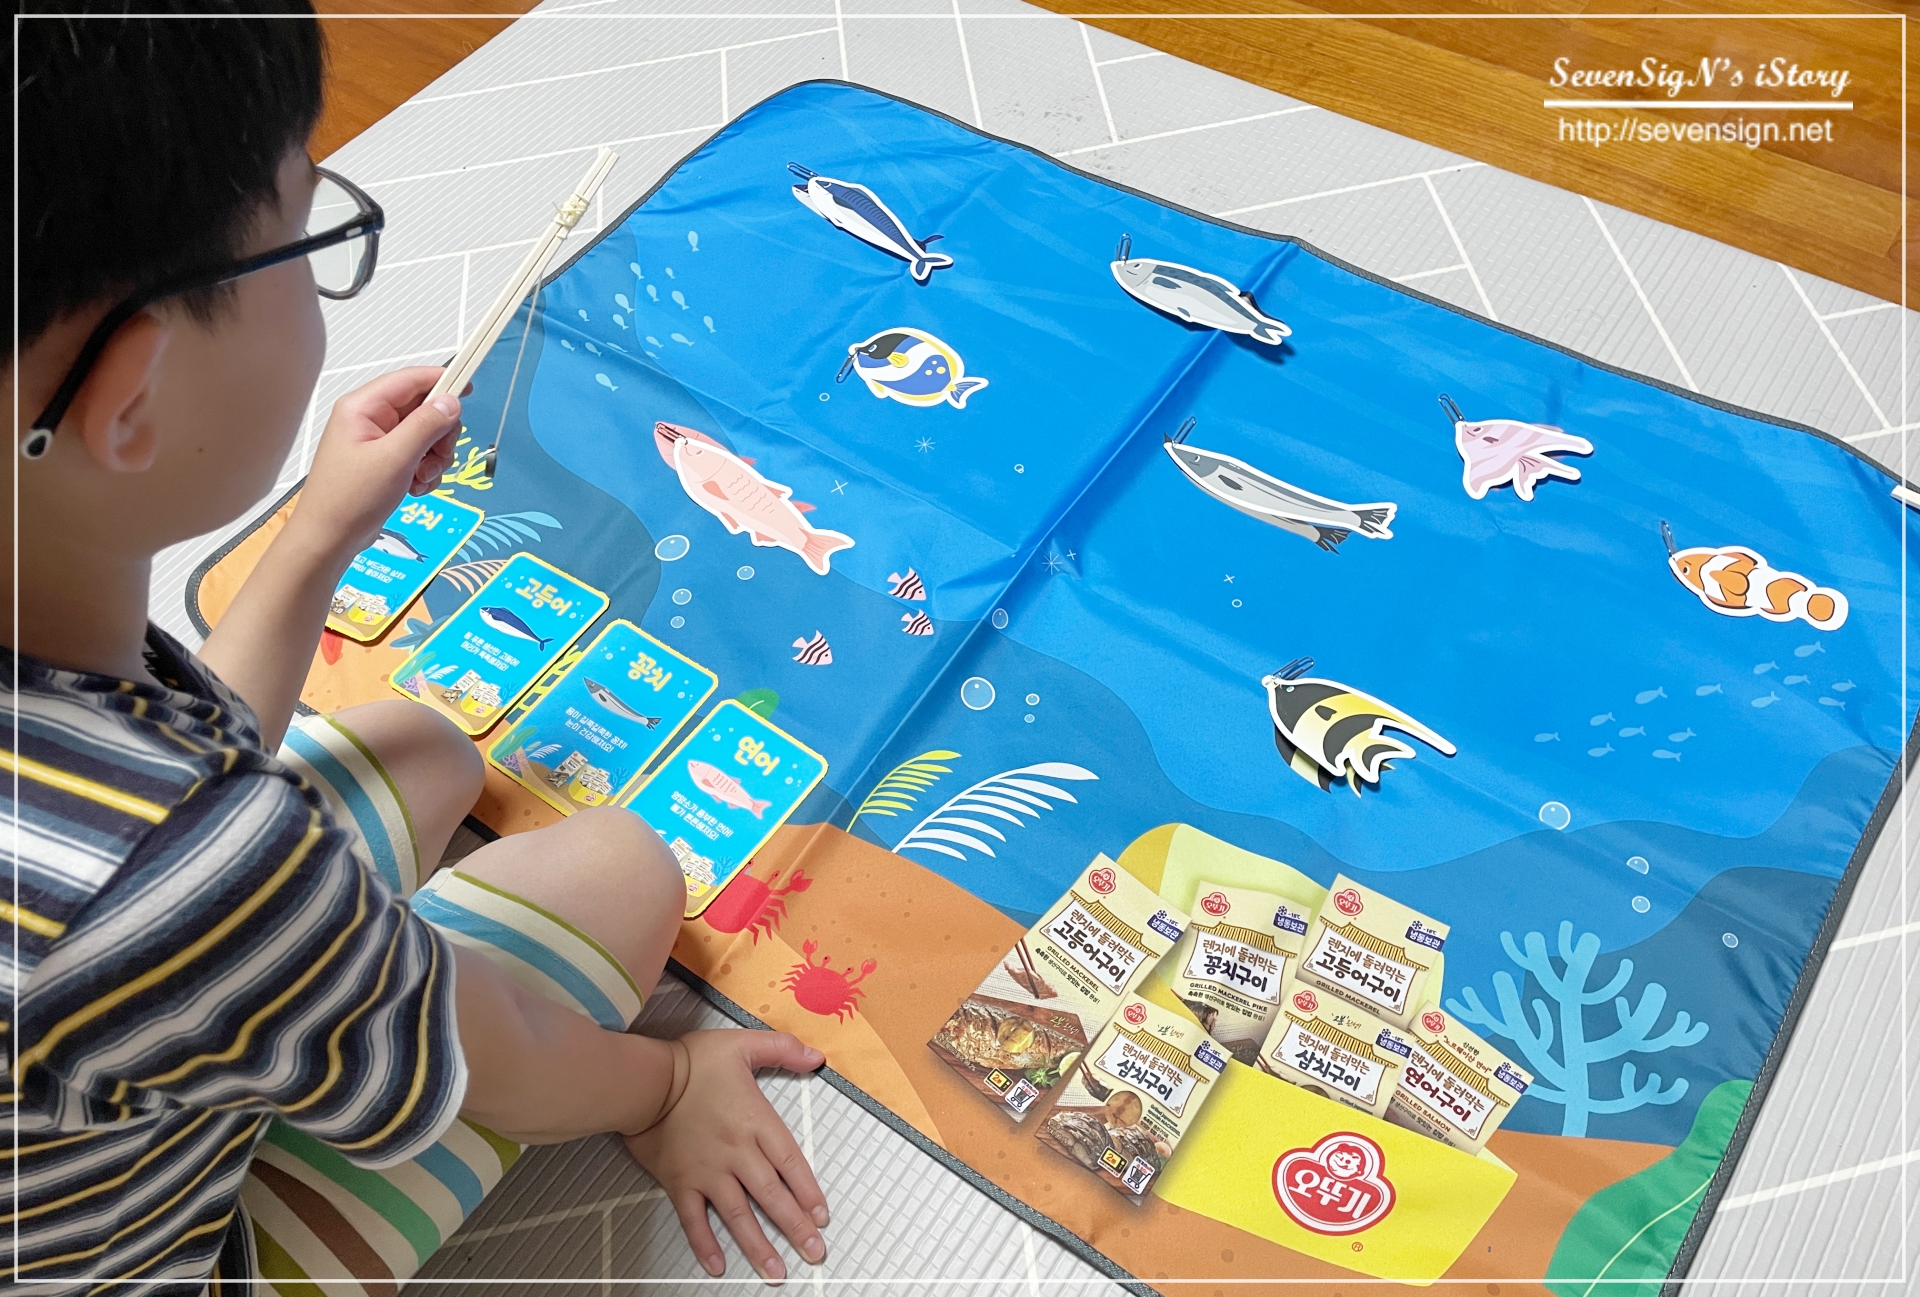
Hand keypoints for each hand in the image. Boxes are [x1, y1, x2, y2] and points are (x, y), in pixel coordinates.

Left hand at [290, 366, 465, 560]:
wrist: (330, 538)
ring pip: (426, 434)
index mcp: (363, 408)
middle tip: (437, 456)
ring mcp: (378, 440)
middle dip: (440, 434)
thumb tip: (451, 401)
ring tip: (422, 477)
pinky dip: (426, 471)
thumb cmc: (348, 500)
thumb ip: (425, 426)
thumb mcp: (394, 459)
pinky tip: (416, 487)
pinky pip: (420, 454)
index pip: (410, 380)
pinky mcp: (385, 460)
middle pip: (424, 408)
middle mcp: (370, 419)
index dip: (442, 381)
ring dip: (434, 457)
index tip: (468, 388)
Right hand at [624, 1030, 829, 1282]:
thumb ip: (782, 1048)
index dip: (808, 1192)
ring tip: (776, 1272)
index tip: (821, 1216)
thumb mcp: (742, 1044)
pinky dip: (705, 1244)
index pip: (791, 1163)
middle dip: (795, 1227)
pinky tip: (717, 1265)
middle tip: (814, 1254)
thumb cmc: (692, 1061)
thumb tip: (816, 1057)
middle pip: (772, 1196)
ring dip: (759, 1246)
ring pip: (739, 1215)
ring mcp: (708, 1172)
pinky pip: (694, 1219)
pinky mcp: (680, 1182)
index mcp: (756, 1122)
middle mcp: (736, 1153)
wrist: (645, 1080)